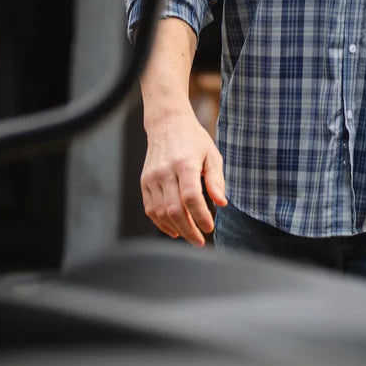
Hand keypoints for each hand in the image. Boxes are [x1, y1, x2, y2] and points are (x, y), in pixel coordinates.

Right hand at [140, 108, 227, 246]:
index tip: (210, 227)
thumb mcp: (212, 154)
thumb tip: (222, 203)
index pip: (191, 197)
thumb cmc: (193, 139)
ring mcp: (152, 178)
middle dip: (189, 229)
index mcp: (185, 163)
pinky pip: (150, 209)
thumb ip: (216, 180)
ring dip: (176, 228)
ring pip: (160, 212)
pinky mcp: (144, 182)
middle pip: (174, 209)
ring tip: (191, 236)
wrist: (167, 124)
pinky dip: (161, 223)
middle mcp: (165, 171)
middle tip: (200, 241)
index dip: (200, 216)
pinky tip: (174, 229)